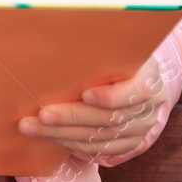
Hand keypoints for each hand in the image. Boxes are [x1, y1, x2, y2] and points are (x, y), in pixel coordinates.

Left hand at [17, 53, 166, 158]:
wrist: (132, 78)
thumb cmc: (114, 57)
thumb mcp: (114, 47)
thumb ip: (96, 48)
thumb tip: (60, 31)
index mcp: (150, 79)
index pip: (137, 92)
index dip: (111, 97)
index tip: (85, 94)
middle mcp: (149, 109)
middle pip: (110, 119)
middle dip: (72, 117)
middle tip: (42, 114)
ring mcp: (139, 130)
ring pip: (100, 138)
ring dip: (62, 133)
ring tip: (31, 126)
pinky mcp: (127, 144)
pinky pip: (98, 150)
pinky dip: (70, 143)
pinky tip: (47, 135)